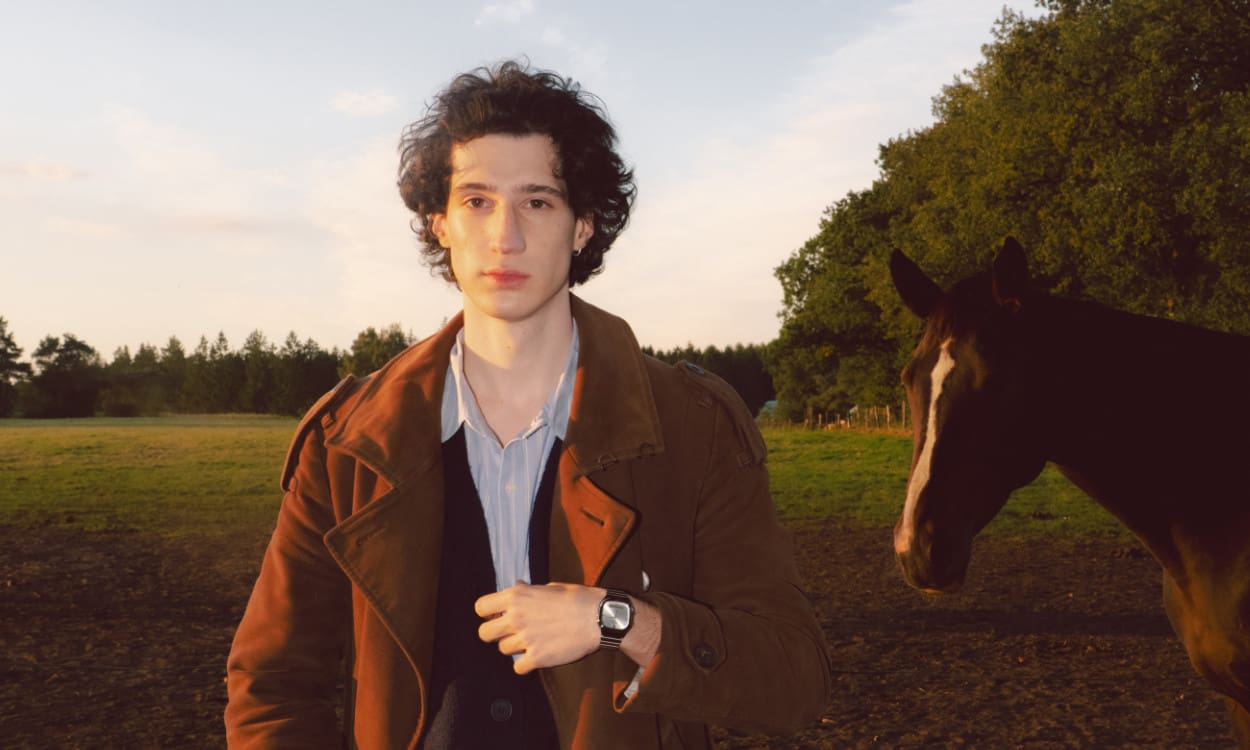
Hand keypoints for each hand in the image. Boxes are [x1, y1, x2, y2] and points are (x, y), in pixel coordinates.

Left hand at [475, 582, 601, 673]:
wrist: (599, 617)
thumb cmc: (577, 598)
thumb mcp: (549, 587)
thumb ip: (528, 591)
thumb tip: (517, 588)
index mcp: (517, 596)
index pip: (481, 607)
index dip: (488, 613)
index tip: (498, 616)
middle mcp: (517, 617)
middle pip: (484, 633)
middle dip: (494, 634)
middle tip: (508, 633)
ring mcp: (526, 639)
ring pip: (503, 650)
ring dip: (515, 647)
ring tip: (532, 642)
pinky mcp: (538, 658)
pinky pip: (518, 667)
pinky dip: (525, 665)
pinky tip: (537, 656)